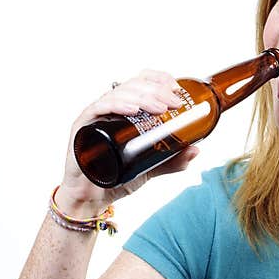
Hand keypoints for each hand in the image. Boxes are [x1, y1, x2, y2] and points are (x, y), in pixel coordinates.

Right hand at [57, 69, 198, 215]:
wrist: (93, 198)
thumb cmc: (117, 177)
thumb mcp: (151, 167)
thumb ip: (172, 160)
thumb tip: (195, 150)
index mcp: (127, 110)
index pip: (142, 82)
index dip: (160, 80)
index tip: (178, 89)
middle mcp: (111, 108)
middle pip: (134, 85)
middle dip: (157, 90)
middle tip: (175, 103)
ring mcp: (97, 115)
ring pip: (120, 94)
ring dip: (143, 97)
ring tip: (160, 108)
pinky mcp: (83, 126)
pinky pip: (99, 108)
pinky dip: (118, 105)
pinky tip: (133, 110)